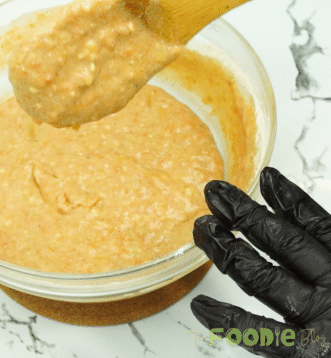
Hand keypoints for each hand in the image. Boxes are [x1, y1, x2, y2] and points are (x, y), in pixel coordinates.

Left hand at [191, 167, 330, 356]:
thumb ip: (327, 245)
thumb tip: (297, 210)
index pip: (321, 228)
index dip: (293, 203)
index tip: (269, 178)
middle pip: (285, 246)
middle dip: (247, 217)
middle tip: (213, 192)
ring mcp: (326, 323)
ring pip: (265, 279)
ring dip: (231, 251)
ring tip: (202, 226)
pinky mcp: (311, 356)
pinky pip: (261, 337)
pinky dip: (228, 323)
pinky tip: (200, 309)